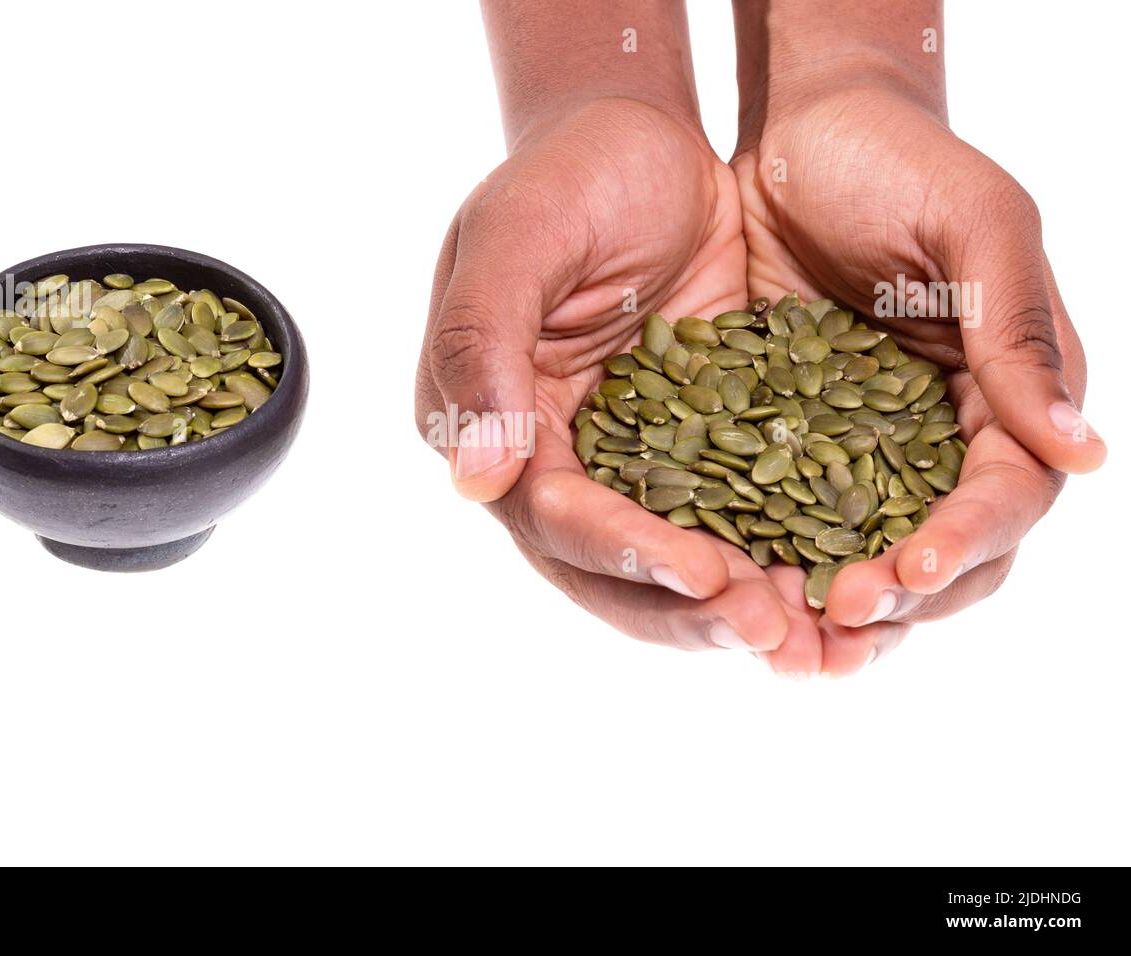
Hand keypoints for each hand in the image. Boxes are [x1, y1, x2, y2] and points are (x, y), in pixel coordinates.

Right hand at [416, 97, 792, 652]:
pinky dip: (784, 550)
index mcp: (499, 427)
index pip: (554, 516)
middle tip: (775, 632)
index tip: (704, 576)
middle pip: (617, 569)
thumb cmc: (568, 172)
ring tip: (821, 628)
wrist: (645, 140)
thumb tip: (476, 479)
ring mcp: (633, 462)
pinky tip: (845, 570)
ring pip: (681, 560)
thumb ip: (481, 346)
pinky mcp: (702, 448)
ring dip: (743, 603)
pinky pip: (740, 515)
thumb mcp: (514, 237)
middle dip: (691, 609)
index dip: (625, 552)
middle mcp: (561, 463)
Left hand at [731, 82, 1105, 671]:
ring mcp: (862, 446)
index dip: (961, 542)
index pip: (1004, 496)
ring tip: (786, 646)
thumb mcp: (973, 229)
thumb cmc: (903, 161)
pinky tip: (732, 591)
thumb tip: (1084, 455)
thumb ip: (1015, 335)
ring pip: (862, 552)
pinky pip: (781, 516)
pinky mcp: (787, 440)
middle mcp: (941, 436)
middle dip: (897, 599)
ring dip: (832, 608)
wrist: (804, 135)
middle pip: (941, 549)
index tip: (904, 571)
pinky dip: (767, 560)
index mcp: (1008, 395)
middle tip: (835, 627)